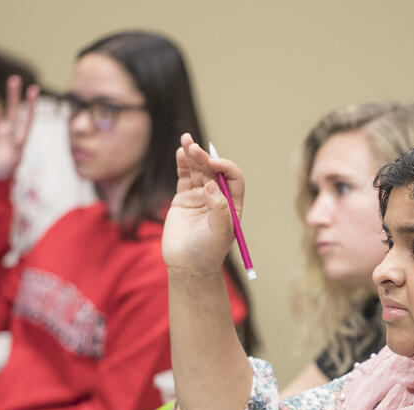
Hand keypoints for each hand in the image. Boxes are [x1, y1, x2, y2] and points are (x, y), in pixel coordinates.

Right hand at [0, 75, 37, 180]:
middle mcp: (9, 130)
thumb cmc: (7, 169)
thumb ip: (11, 142)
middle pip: (12, 109)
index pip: (27, 117)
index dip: (31, 104)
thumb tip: (8, 127)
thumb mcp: (13, 157)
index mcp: (20, 136)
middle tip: (15, 79)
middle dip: (13, 95)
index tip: (34, 89)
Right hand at [162, 133, 244, 274]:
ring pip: (197, 170)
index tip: (214, 165)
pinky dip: (182, 164)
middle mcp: (218, 198)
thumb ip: (219, 208)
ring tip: (186, 140)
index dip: (225, 168)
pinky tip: (180, 152)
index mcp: (232, 204)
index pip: (233, 178)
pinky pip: (184, 177)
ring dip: (193, 155)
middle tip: (194, 148)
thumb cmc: (208, 251)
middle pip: (213, 171)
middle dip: (205, 158)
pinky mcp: (184, 198)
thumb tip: (213, 185)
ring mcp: (200, 196)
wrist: (187, 264)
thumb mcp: (219, 232)